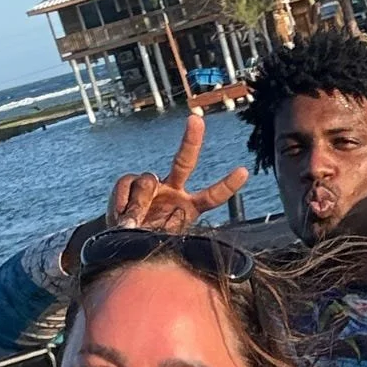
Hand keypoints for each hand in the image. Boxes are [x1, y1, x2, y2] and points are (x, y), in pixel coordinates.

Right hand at [105, 112, 249, 233]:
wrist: (124, 244)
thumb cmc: (147, 246)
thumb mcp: (158, 243)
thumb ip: (152, 229)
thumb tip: (133, 216)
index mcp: (189, 208)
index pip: (212, 196)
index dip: (227, 185)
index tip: (243, 171)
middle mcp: (174, 191)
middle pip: (184, 162)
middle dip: (191, 140)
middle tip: (196, 120)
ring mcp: (153, 185)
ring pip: (147, 181)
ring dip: (139, 204)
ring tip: (133, 225)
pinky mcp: (131, 183)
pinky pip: (126, 184)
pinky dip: (122, 202)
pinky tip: (122, 215)